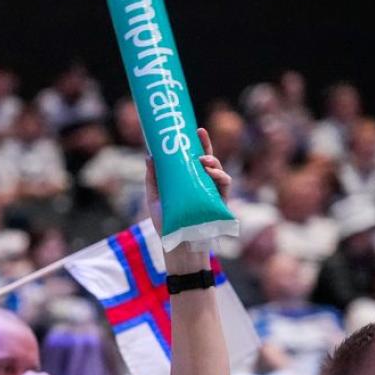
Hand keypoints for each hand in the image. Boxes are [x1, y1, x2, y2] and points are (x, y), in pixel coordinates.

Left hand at [147, 126, 231, 271]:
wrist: (177, 245)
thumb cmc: (166, 223)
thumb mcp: (155, 198)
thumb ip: (154, 178)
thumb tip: (150, 156)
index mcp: (189, 181)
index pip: (193, 159)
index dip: (195, 144)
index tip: (192, 129)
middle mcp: (202, 184)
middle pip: (208, 160)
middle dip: (206, 145)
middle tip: (199, 133)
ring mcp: (212, 192)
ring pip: (218, 170)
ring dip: (212, 161)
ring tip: (202, 160)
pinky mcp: (220, 202)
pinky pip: (225, 184)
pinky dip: (220, 176)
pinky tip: (212, 173)